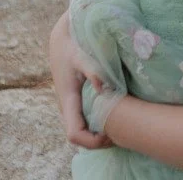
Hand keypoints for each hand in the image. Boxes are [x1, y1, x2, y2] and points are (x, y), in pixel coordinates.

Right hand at [48, 12, 110, 150]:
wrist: (61, 40)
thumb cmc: (73, 46)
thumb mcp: (81, 55)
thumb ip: (93, 70)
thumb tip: (103, 88)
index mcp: (68, 101)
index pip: (75, 135)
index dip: (92, 141)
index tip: (110, 134)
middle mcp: (67, 109)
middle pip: (80, 138)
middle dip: (99, 141)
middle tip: (122, 134)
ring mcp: (70, 107)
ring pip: (82, 132)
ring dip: (99, 134)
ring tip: (120, 127)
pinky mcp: (75, 103)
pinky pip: (84, 122)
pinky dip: (98, 124)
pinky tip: (114, 115)